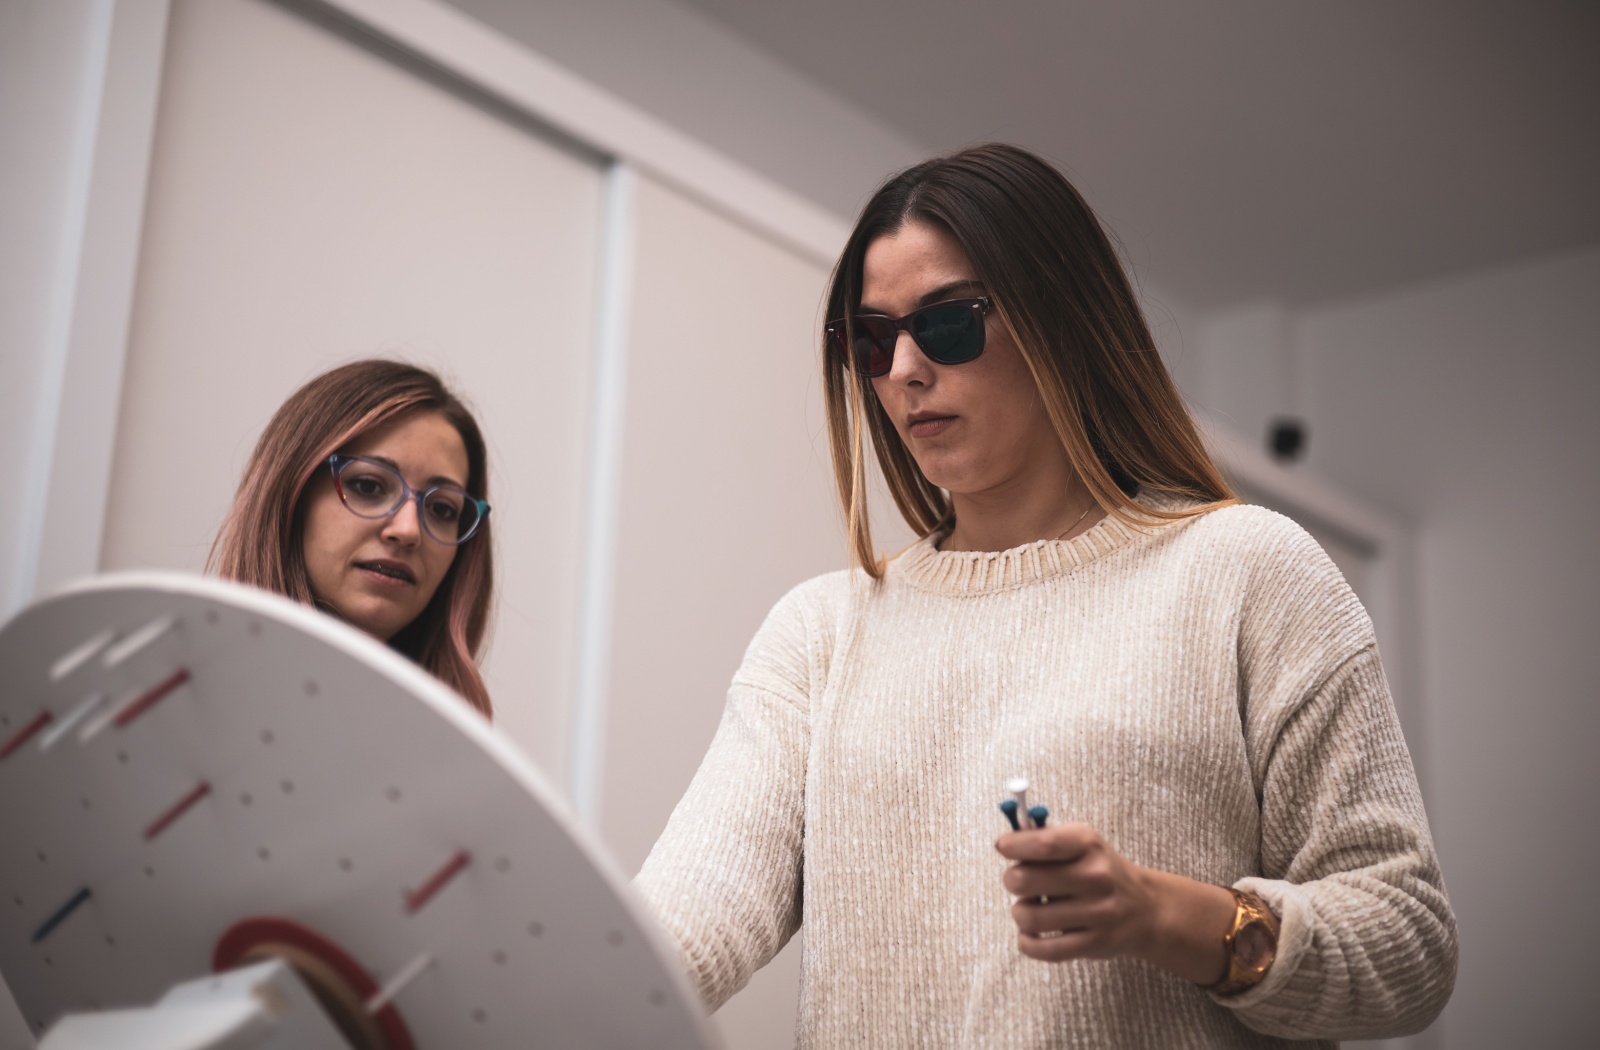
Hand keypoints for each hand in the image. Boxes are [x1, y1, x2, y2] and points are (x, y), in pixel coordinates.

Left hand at [995, 823, 1235, 984]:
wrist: (1145, 908)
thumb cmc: (1099, 870)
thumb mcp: (1081, 843)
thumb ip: (1043, 838)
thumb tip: (1004, 842)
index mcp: (1088, 844)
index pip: (1042, 843)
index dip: (1013, 845)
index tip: (1003, 847)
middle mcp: (1095, 877)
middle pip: (1025, 880)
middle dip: (1012, 881)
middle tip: (1020, 882)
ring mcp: (1097, 912)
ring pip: (1028, 917)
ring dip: (1020, 913)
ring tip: (1031, 908)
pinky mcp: (1093, 944)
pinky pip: (1042, 949)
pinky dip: (1027, 942)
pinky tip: (1032, 934)